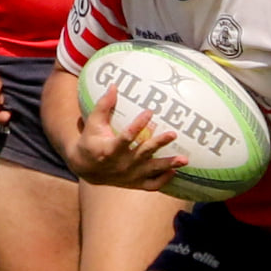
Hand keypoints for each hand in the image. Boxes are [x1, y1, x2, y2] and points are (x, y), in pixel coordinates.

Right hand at [65, 86, 185, 189]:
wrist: (86, 168)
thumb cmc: (91, 141)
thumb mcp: (93, 123)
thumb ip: (104, 105)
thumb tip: (114, 85)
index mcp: (109, 149)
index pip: (126, 137)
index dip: (138, 125)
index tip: (150, 111)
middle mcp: (121, 164)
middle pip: (143, 153)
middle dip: (159, 143)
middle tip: (174, 133)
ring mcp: (129, 175)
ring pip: (151, 171)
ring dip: (168, 165)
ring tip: (184, 159)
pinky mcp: (134, 183)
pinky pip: (152, 185)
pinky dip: (163, 180)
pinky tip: (175, 171)